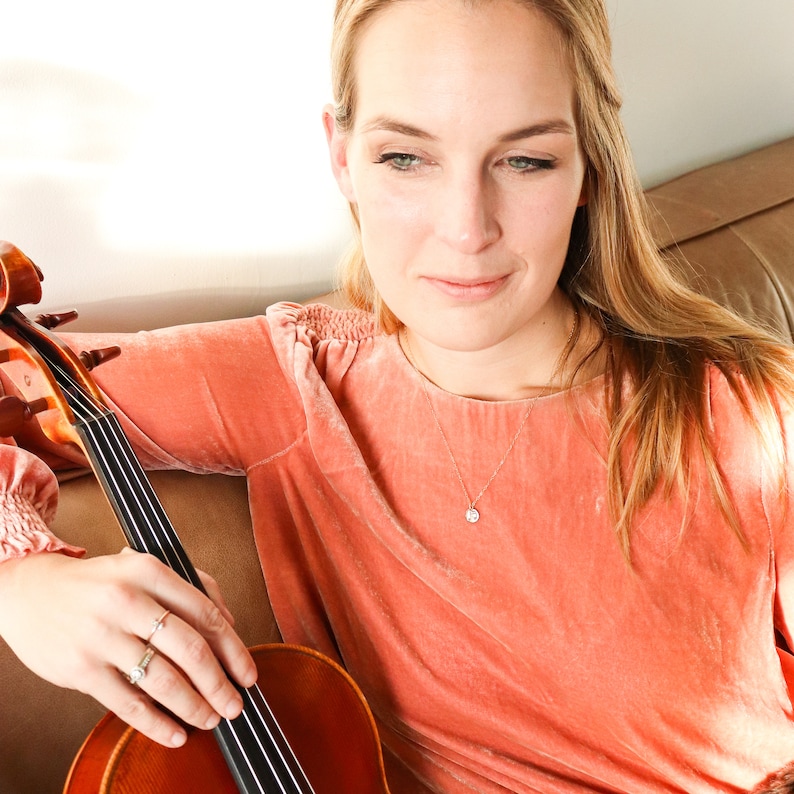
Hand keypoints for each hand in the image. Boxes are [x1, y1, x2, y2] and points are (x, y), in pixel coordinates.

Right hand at [0, 549, 257, 746]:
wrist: (31, 592)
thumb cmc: (100, 582)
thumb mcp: (144, 568)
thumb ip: (192, 588)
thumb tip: (230, 625)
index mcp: (149, 570)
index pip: (206, 614)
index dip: (233, 649)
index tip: (248, 673)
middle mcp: (127, 601)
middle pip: (191, 650)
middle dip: (220, 684)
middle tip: (236, 705)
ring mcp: (102, 637)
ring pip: (163, 681)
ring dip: (195, 706)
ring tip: (212, 719)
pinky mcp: (81, 669)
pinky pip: (129, 704)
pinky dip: (157, 724)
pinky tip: (176, 734)